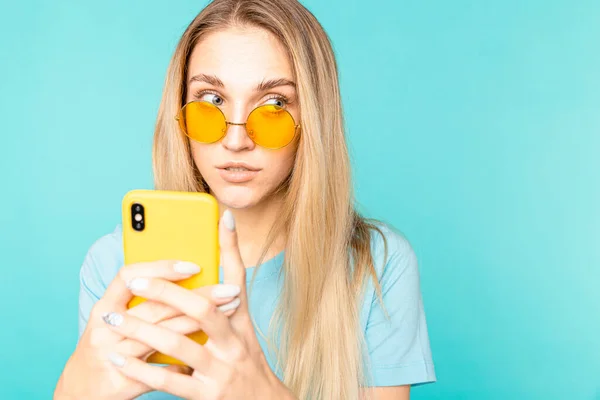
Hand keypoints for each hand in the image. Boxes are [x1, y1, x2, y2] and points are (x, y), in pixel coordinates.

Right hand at [54, 261, 241, 399]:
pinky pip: (160, 372)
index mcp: (104, 307)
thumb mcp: (118, 319)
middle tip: (229, 290)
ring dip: (199, 324)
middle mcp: (104, 329)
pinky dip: (182, 363)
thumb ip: (147, 301)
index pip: (128, 276)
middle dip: (198, 297)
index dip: (160, 268)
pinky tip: (204, 355)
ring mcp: (110, 356)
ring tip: (228, 314)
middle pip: (156, 308)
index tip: (193, 265)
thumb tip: (190, 276)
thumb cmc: (108, 347)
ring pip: (162, 337)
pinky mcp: (121, 384)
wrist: (80, 393)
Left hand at [101, 210, 294, 399]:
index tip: (221, 217)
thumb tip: (210, 265)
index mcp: (242, 322)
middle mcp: (235, 343)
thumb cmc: (244, 359)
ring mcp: (221, 370)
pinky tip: (120, 358)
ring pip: (180, 345)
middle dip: (167, 292)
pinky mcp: (207, 395)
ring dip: (143, 330)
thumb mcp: (242, 329)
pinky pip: (171, 381)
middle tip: (134, 280)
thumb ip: (225, 299)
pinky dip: (142, 368)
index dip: (230, 248)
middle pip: (202, 310)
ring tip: (112, 319)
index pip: (238, 277)